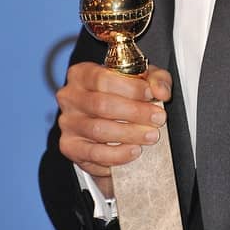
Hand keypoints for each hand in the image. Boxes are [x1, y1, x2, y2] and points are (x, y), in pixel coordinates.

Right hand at [57, 61, 171, 193]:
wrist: (109, 122)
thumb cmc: (123, 95)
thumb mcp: (141, 80)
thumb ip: (155, 80)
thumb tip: (160, 91)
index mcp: (81, 74)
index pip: (102, 78)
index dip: (130, 87)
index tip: (151, 95)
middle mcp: (70, 97)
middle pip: (101, 104)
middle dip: (135, 112)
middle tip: (157, 118)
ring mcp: (68, 123)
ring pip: (98, 130)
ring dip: (130, 134)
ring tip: (151, 135)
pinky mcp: (70, 147)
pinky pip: (94, 154)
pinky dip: (117, 154)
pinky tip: (134, 151)